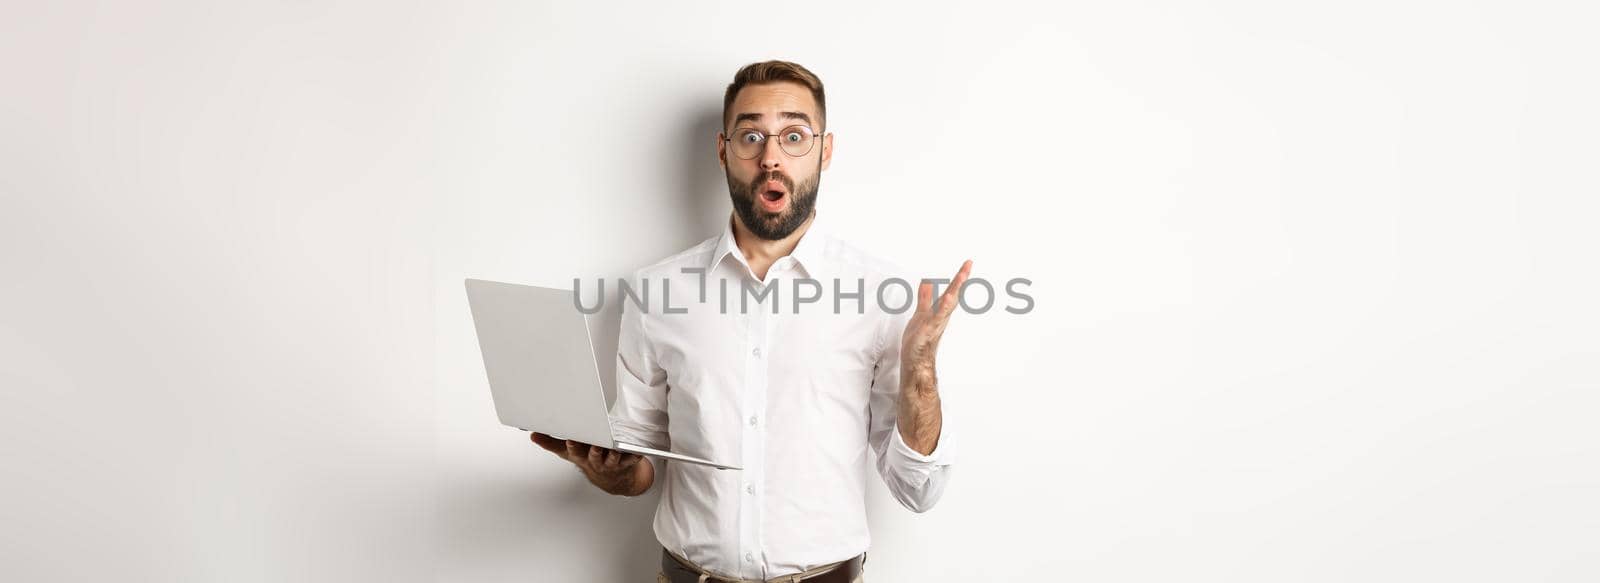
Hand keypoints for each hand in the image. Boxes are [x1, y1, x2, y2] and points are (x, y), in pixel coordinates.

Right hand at [530, 432, 645, 494]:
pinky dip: (635, 456)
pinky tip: (638, 451)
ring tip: (615, 446)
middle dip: (594, 450)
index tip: (571, 439)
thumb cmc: (589, 460)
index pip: (575, 451)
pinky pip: (632, 459)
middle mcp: (596, 461)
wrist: (612, 480)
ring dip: (613, 453)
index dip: (573, 446)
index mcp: (582, 456)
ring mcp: (611, 463)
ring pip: (612, 458)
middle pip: (594, 455)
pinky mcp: (626, 463)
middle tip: (595, 444)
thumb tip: (533, 435)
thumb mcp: (569, 453)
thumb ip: (552, 443)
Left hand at [901, 260, 971, 394]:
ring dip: (954, 291)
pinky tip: (947, 298)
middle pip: (953, 295)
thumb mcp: (921, 313)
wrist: (915, 363)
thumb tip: (927, 281)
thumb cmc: (918, 340)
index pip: (951, 290)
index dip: (959, 277)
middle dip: (960, 279)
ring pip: (947, 305)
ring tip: (961, 277)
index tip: (967, 263)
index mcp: (939, 311)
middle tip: (969, 264)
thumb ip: (925, 298)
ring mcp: (935, 324)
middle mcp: (941, 316)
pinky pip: (935, 319)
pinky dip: (942, 309)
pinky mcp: (927, 332)